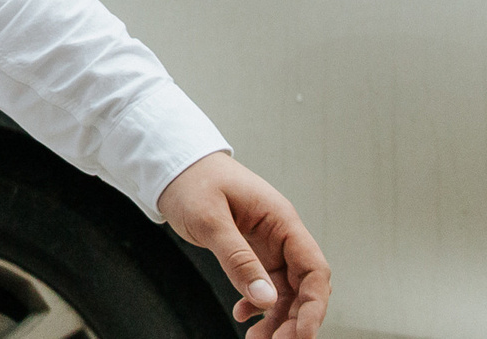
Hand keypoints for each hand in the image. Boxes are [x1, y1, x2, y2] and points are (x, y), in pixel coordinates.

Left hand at [156, 152, 329, 338]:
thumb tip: (265, 299)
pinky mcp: (252, 250)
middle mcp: (281, 234)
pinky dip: (258, 304)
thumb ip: (238, 258)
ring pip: (284, 290)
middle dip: (295, 319)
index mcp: (281, 220)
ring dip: (276, 318)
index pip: (314, 269)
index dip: (314, 305)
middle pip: (303, 286)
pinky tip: (243, 316)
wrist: (172, 163)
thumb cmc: (191, 179)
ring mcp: (268, 243)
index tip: (303, 334)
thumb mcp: (210, 219)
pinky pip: (265, 285)